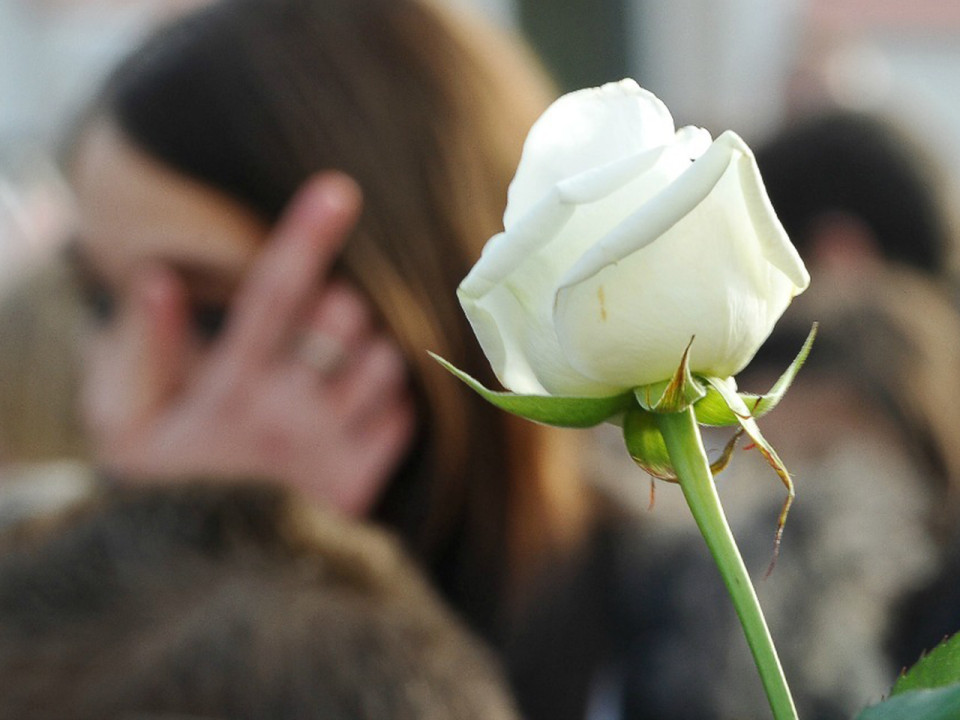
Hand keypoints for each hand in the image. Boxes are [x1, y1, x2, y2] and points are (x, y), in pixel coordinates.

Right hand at [81, 173, 415, 515]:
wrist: (207, 580)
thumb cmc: (161, 493)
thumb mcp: (126, 426)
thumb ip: (141, 350)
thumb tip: (159, 278)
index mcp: (230, 388)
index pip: (272, 294)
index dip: (305, 236)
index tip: (338, 189)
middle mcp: (288, 412)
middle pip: (347, 319)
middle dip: (343, 305)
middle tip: (327, 320)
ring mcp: (330, 447)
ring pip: (386, 363)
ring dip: (372, 350)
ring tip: (341, 367)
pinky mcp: (361, 480)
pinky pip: (403, 416)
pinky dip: (391, 399)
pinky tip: (359, 407)